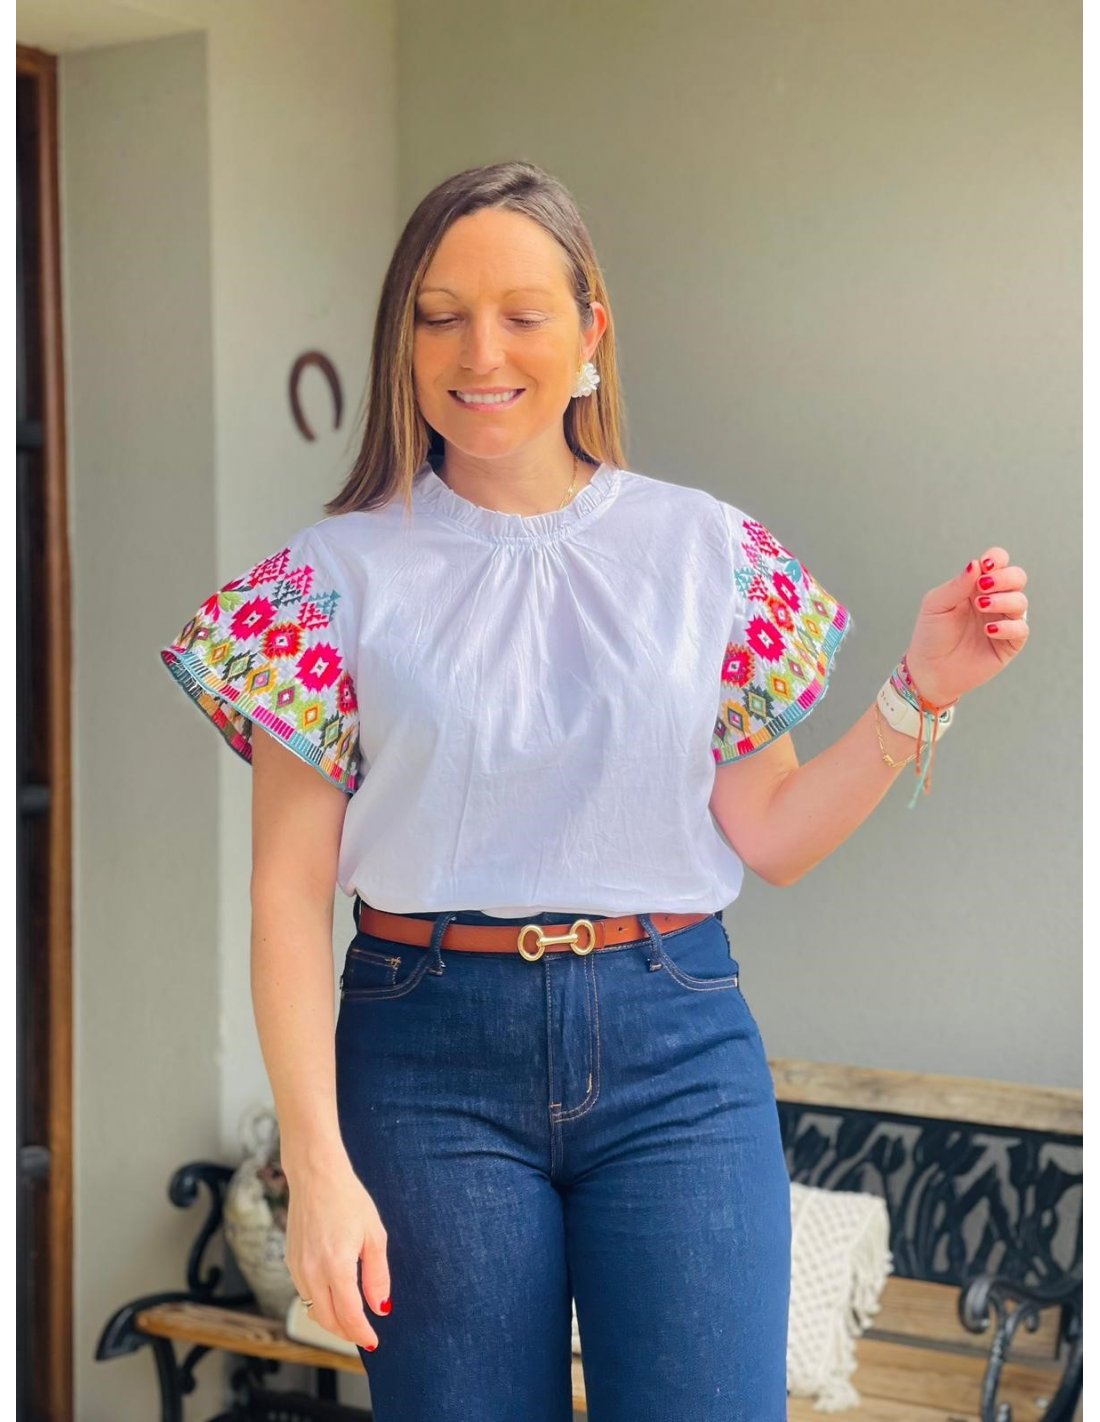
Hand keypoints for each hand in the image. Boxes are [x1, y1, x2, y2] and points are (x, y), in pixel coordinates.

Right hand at [284, 1153, 390, 1351]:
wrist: (315, 1176)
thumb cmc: (348, 1199)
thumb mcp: (374, 1235)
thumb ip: (377, 1275)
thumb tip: (380, 1307)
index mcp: (336, 1266)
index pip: (349, 1315)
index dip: (362, 1333)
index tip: (374, 1341)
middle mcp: (312, 1272)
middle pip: (327, 1320)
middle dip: (347, 1333)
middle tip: (364, 1334)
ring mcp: (297, 1267)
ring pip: (313, 1309)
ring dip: (332, 1320)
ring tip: (351, 1318)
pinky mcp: (290, 1261)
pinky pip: (304, 1293)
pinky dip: (319, 1302)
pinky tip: (334, 1296)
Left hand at [903, 547, 1029, 709]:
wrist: (930, 670)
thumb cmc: (931, 635)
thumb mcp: (936, 605)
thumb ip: (957, 585)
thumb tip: (976, 564)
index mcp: (976, 586)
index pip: (998, 562)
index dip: (997, 559)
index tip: (985, 565)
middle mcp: (994, 600)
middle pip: (1017, 577)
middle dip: (1005, 578)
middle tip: (983, 586)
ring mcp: (1003, 621)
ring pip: (1021, 601)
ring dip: (1004, 600)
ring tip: (981, 606)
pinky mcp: (1009, 644)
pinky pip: (1021, 629)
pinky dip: (1008, 626)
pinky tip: (988, 630)